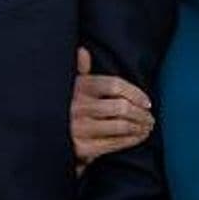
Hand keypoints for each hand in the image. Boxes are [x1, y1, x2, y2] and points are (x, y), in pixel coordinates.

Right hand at [70, 48, 153, 166]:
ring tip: (146, 127)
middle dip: (141, 114)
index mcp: (78, 88)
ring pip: (121, 126)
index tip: (147, 102)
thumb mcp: (69, 88)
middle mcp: (79, 107)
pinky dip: (132, 140)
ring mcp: (81, 128)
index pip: (114, 85)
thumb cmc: (65, 111)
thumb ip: (79, 70)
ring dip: (140, 127)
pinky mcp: (84, 148)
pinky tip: (138, 137)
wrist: (48, 141)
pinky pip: (115, 143)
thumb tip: (82, 51)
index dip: (135, 93)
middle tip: (149, 117)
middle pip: (122, 107)